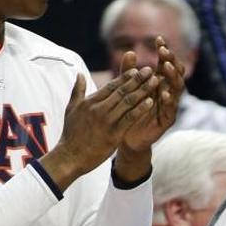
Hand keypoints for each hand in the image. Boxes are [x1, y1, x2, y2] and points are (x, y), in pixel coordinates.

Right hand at [39, 68, 157, 189]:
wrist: (71, 156)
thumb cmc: (71, 133)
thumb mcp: (71, 109)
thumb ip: (77, 90)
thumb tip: (80, 73)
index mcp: (90, 102)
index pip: (111, 86)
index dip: (125, 76)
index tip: (137, 69)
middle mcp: (99, 109)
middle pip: (122, 91)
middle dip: (137, 79)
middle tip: (149, 70)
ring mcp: (107, 121)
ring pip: (128, 102)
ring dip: (143, 91)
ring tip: (155, 82)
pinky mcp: (114, 134)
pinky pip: (130, 118)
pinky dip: (141, 109)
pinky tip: (151, 101)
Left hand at [120, 41, 185, 152]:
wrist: (128, 137)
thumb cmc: (129, 111)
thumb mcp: (127, 89)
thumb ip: (128, 72)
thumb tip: (129, 51)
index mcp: (159, 82)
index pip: (165, 63)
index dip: (164, 51)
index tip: (158, 39)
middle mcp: (167, 91)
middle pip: (175, 72)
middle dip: (171, 60)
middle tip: (164, 51)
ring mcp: (170, 105)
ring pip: (177, 88)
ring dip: (172, 76)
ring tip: (166, 66)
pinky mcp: (167, 120)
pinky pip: (171, 108)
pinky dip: (168, 100)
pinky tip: (163, 92)